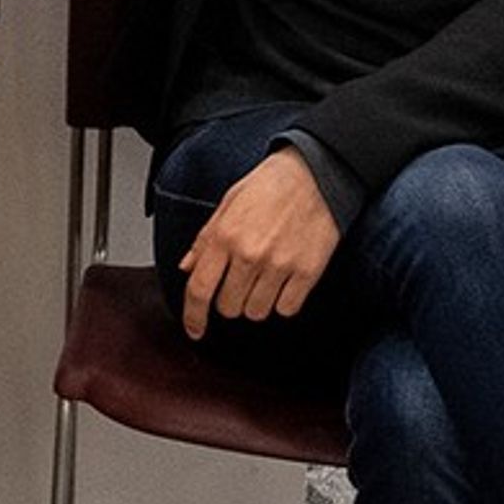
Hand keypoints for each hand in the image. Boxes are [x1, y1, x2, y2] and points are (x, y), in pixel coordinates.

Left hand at [177, 149, 340, 339]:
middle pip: (228, 307)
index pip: (199, 289)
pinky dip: (283, 302)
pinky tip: (284, 282)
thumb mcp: (227, 204)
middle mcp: (250, 254)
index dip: (193, 316)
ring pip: (256, 312)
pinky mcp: (308, 271)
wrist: (316, 173)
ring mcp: (280, 265)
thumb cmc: (270, 185)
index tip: (194, 330)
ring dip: (255, 303)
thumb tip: (187, 268)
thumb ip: (205, 240)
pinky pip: (287, 309)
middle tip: (240, 282)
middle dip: (229, 300)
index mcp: (224, 236)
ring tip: (264, 279)